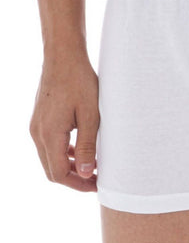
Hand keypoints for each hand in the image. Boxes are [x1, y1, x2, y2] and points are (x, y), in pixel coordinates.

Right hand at [29, 55, 99, 191]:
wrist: (63, 56)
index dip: (79, 184)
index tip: (98, 185)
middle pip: (52, 170)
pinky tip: (82, 152)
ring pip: (49, 159)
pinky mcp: (39, 120)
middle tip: (98, 180)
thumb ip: (88, 146)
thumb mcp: (91, 115)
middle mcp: (37, 133)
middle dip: (75, 179)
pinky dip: (64, 154)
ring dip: (70, 167)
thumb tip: (87, 174)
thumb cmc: (80, 81)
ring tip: (94, 167)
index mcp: (49, 134)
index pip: (59, 174)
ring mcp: (36, 126)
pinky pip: (48, 146)